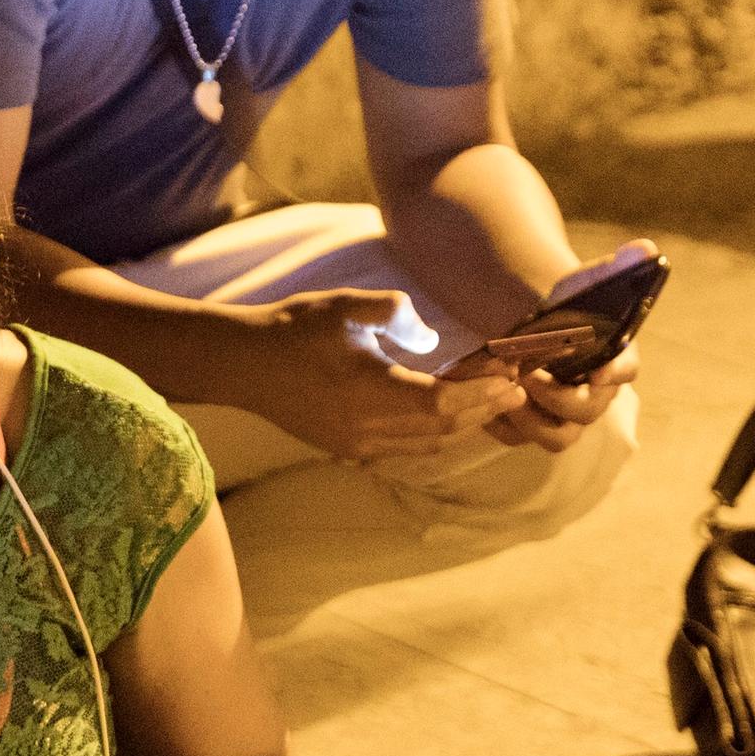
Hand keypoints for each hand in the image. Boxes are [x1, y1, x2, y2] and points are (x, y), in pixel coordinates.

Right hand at [236, 289, 523, 462]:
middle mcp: (366, 428)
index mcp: (369, 391)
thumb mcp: (345, 306)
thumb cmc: (291, 329)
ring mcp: (355, 445)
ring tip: (486, 401)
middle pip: (442, 428)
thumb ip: (395, 313)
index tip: (510, 377)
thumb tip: (428, 338)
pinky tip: (443, 416)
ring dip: (460, 424)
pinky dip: (432, 434)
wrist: (241, 364)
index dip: (482, 392)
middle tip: (513, 390)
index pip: (443, 402)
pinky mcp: (345, 449)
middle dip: (482, 409)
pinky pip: (402, 449)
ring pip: (425, 443)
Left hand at [475, 243, 654, 450]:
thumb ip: (614, 268)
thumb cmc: (561, 304)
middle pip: (587, 411)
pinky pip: (519, 438)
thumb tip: (646, 248)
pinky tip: (485, 397)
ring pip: (557, 436)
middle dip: (559, 397)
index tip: (599, 369)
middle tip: (529, 374)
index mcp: (613, 358)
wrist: (525, 319)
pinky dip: (502, 423)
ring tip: (505, 390)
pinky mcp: (531, 425)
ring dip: (530, 420)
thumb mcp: (582, 282)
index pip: (625, 370)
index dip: (615, 372)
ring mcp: (563, 416)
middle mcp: (593, 393)